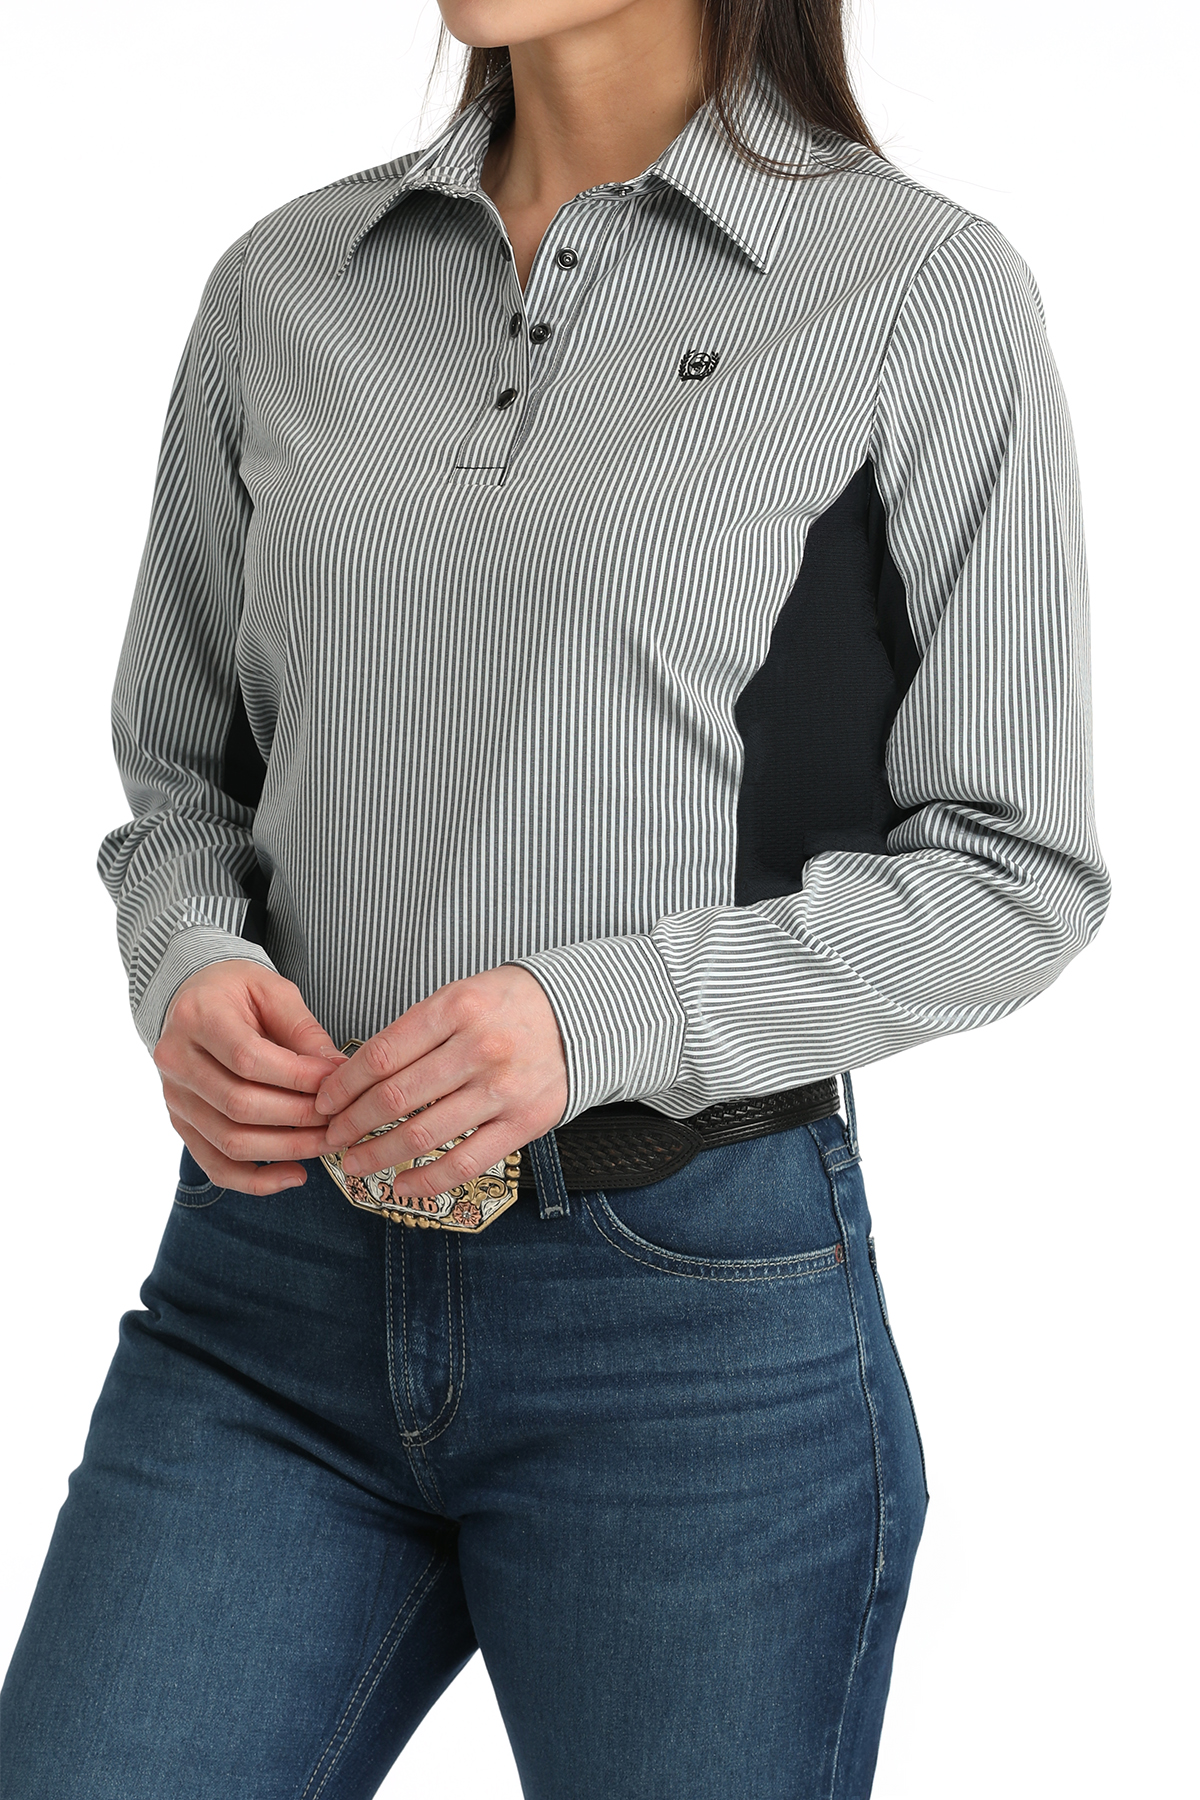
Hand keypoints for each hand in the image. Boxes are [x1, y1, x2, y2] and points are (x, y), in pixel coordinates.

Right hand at [154, 961, 348, 1194]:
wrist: (194, 995)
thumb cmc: (237, 989)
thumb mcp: (274, 991)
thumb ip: (304, 1031)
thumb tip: (339, 1072)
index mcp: (197, 1017)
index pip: (248, 1059)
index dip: (298, 1078)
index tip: (337, 1083)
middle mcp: (176, 1061)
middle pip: (239, 1105)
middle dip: (299, 1117)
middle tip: (341, 1118)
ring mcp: (174, 1098)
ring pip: (229, 1141)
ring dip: (286, 1149)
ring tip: (327, 1143)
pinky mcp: (182, 1124)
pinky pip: (215, 1165)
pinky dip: (256, 1181)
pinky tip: (296, 1175)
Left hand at [314, 965, 567, 1196]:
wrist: (585, 1015)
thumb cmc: (510, 1005)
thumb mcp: (461, 995)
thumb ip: (415, 1031)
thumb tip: (356, 1076)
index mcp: (456, 1009)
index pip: (381, 1056)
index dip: (342, 1085)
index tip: (322, 1101)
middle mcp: (479, 1048)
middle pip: (394, 1098)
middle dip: (350, 1124)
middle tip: (329, 1137)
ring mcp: (503, 1089)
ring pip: (423, 1135)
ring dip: (377, 1156)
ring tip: (353, 1164)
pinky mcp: (524, 1123)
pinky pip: (465, 1163)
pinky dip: (426, 1181)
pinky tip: (400, 1186)